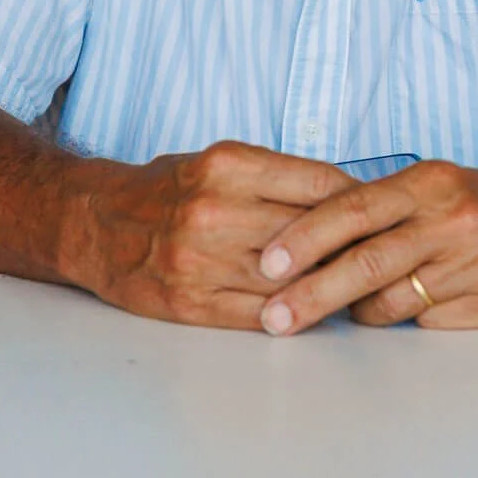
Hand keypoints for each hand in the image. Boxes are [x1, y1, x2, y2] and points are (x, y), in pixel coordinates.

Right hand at [68, 140, 352, 329]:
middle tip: (382, 253)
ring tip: (355, 286)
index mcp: (226, 165)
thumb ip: (275, 177)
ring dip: (328, 286)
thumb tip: (346, 197)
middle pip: (311, 234)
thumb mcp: (216, 161)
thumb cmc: (167, 190)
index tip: (379, 212)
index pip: (318, 183)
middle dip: (350, 246)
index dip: (357, 201)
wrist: (95, 225)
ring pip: (291, 279)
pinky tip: (311, 310)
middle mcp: (213, 210)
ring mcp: (200, 261)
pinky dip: (293, 315)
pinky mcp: (190, 304)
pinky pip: (260, 315)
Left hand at [254, 159, 477, 334]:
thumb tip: (309, 241)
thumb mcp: (441, 188)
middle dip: (312, 294)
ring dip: (365, 311)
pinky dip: (415, 320)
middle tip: (274, 319)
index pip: (353, 208)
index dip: (306, 238)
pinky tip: (426, 306)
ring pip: (393, 301)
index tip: (267, 264)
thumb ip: (384, 210)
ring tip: (360, 307)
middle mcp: (453, 218)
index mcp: (431, 182)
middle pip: (365, 262)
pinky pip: (431, 323)